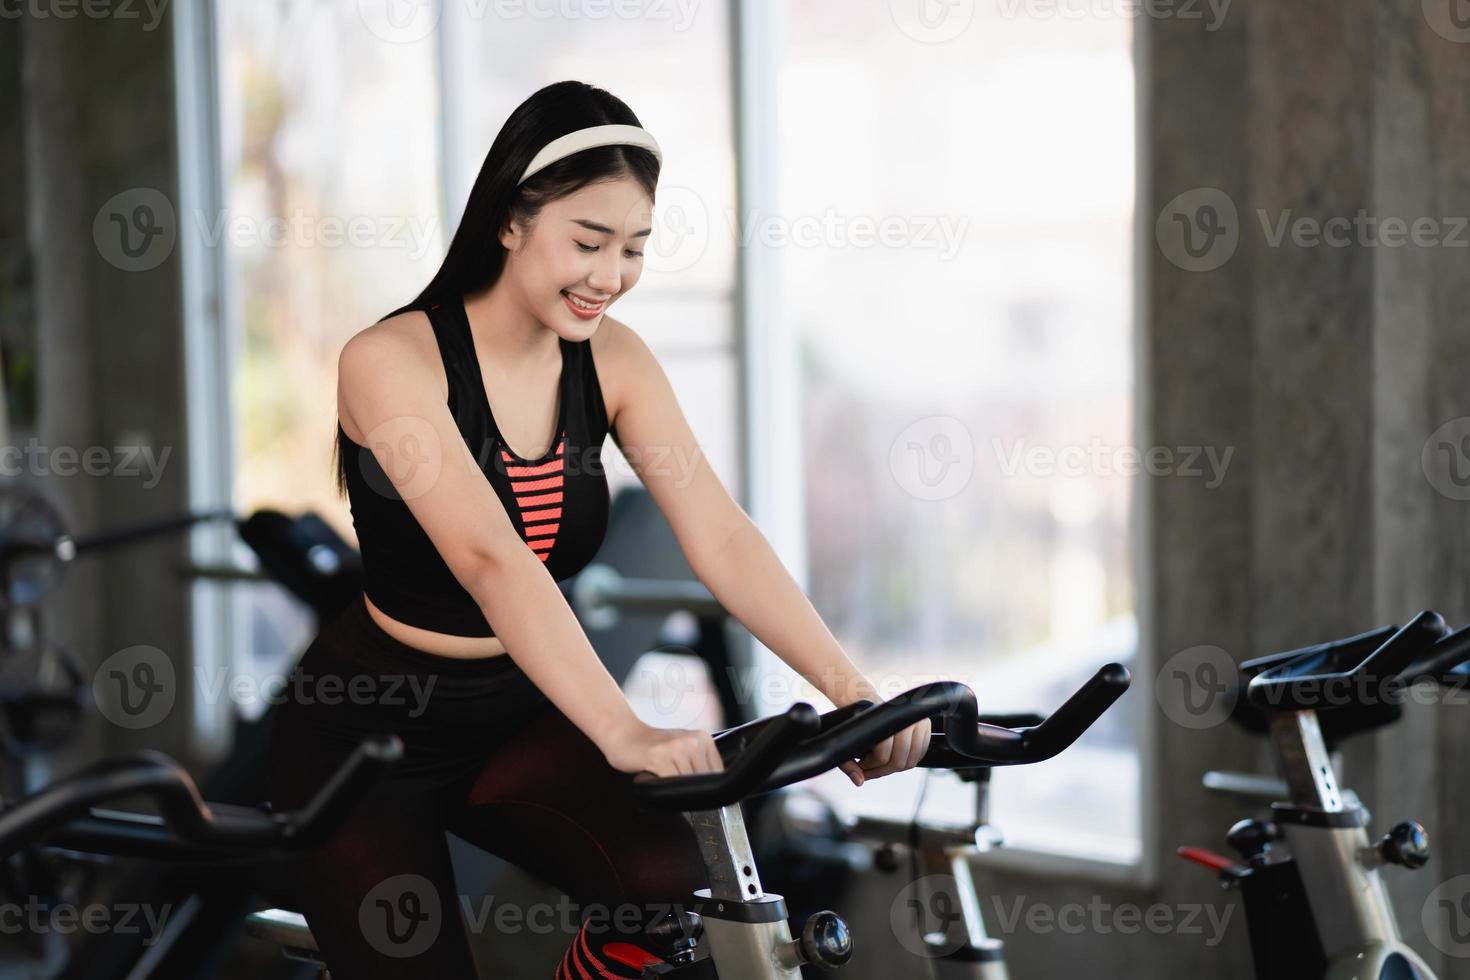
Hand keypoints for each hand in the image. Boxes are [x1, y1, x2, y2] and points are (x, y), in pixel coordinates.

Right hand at [600, 720, 724, 778]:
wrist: (624, 734)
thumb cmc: (653, 746)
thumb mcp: (683, 749)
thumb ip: (699, 763)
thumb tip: (711, 790)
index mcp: (703, 738)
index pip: (718, 773)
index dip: (706, 786)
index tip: (693, 788)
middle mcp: (693, 741)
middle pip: (703, 780)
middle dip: (691, 789)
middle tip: (673, 783)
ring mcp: (677, 748)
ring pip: (688, 784)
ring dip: (676, 789)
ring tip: (664, 779)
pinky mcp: (659, 757)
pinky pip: (671, 783)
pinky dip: (665, 788)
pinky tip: (656, 779)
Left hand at [838, 717, 931, 785]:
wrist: (869, 701)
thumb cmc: (859, 720)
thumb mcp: (848, 741)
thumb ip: (848, 764)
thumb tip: (859, 781)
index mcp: (885, 722)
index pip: (883, 756)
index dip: (871, 767)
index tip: (862, 765)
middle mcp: (905, 720)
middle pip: (899, 762)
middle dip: (882, 770)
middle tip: (869, 769)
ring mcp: (918, 722)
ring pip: (911, 761)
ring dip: (895, 768)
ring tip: (881, 764)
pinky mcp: (926, 725)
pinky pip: (921, 753)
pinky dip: (909, 761)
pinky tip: (894, 759)